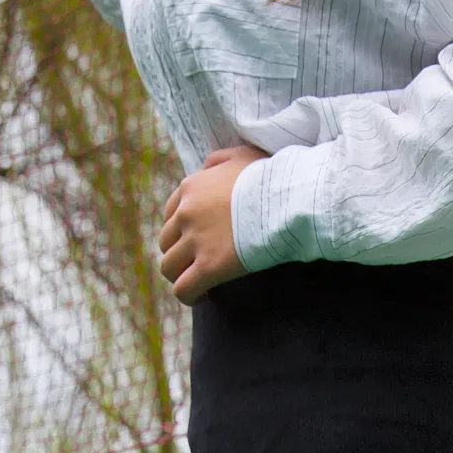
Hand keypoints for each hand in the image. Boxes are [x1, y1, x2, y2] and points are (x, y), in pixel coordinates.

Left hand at [159, 146, 266, 303]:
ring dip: (181, 276)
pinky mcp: (209, 266)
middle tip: (200, 263)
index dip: (182, 231)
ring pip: (169, 267)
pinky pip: (183, 289)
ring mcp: (195, 241)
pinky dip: (189, 296)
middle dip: (180, 254)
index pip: (171, 214)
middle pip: (166, 242)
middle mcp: (186, 213)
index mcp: (190, 188)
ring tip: (200, 284)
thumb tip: (206, 168)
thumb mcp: (241, 155)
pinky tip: (203, 297)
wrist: (286, 200)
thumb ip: (217, 160)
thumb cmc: (271, 178)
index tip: (198, 241)